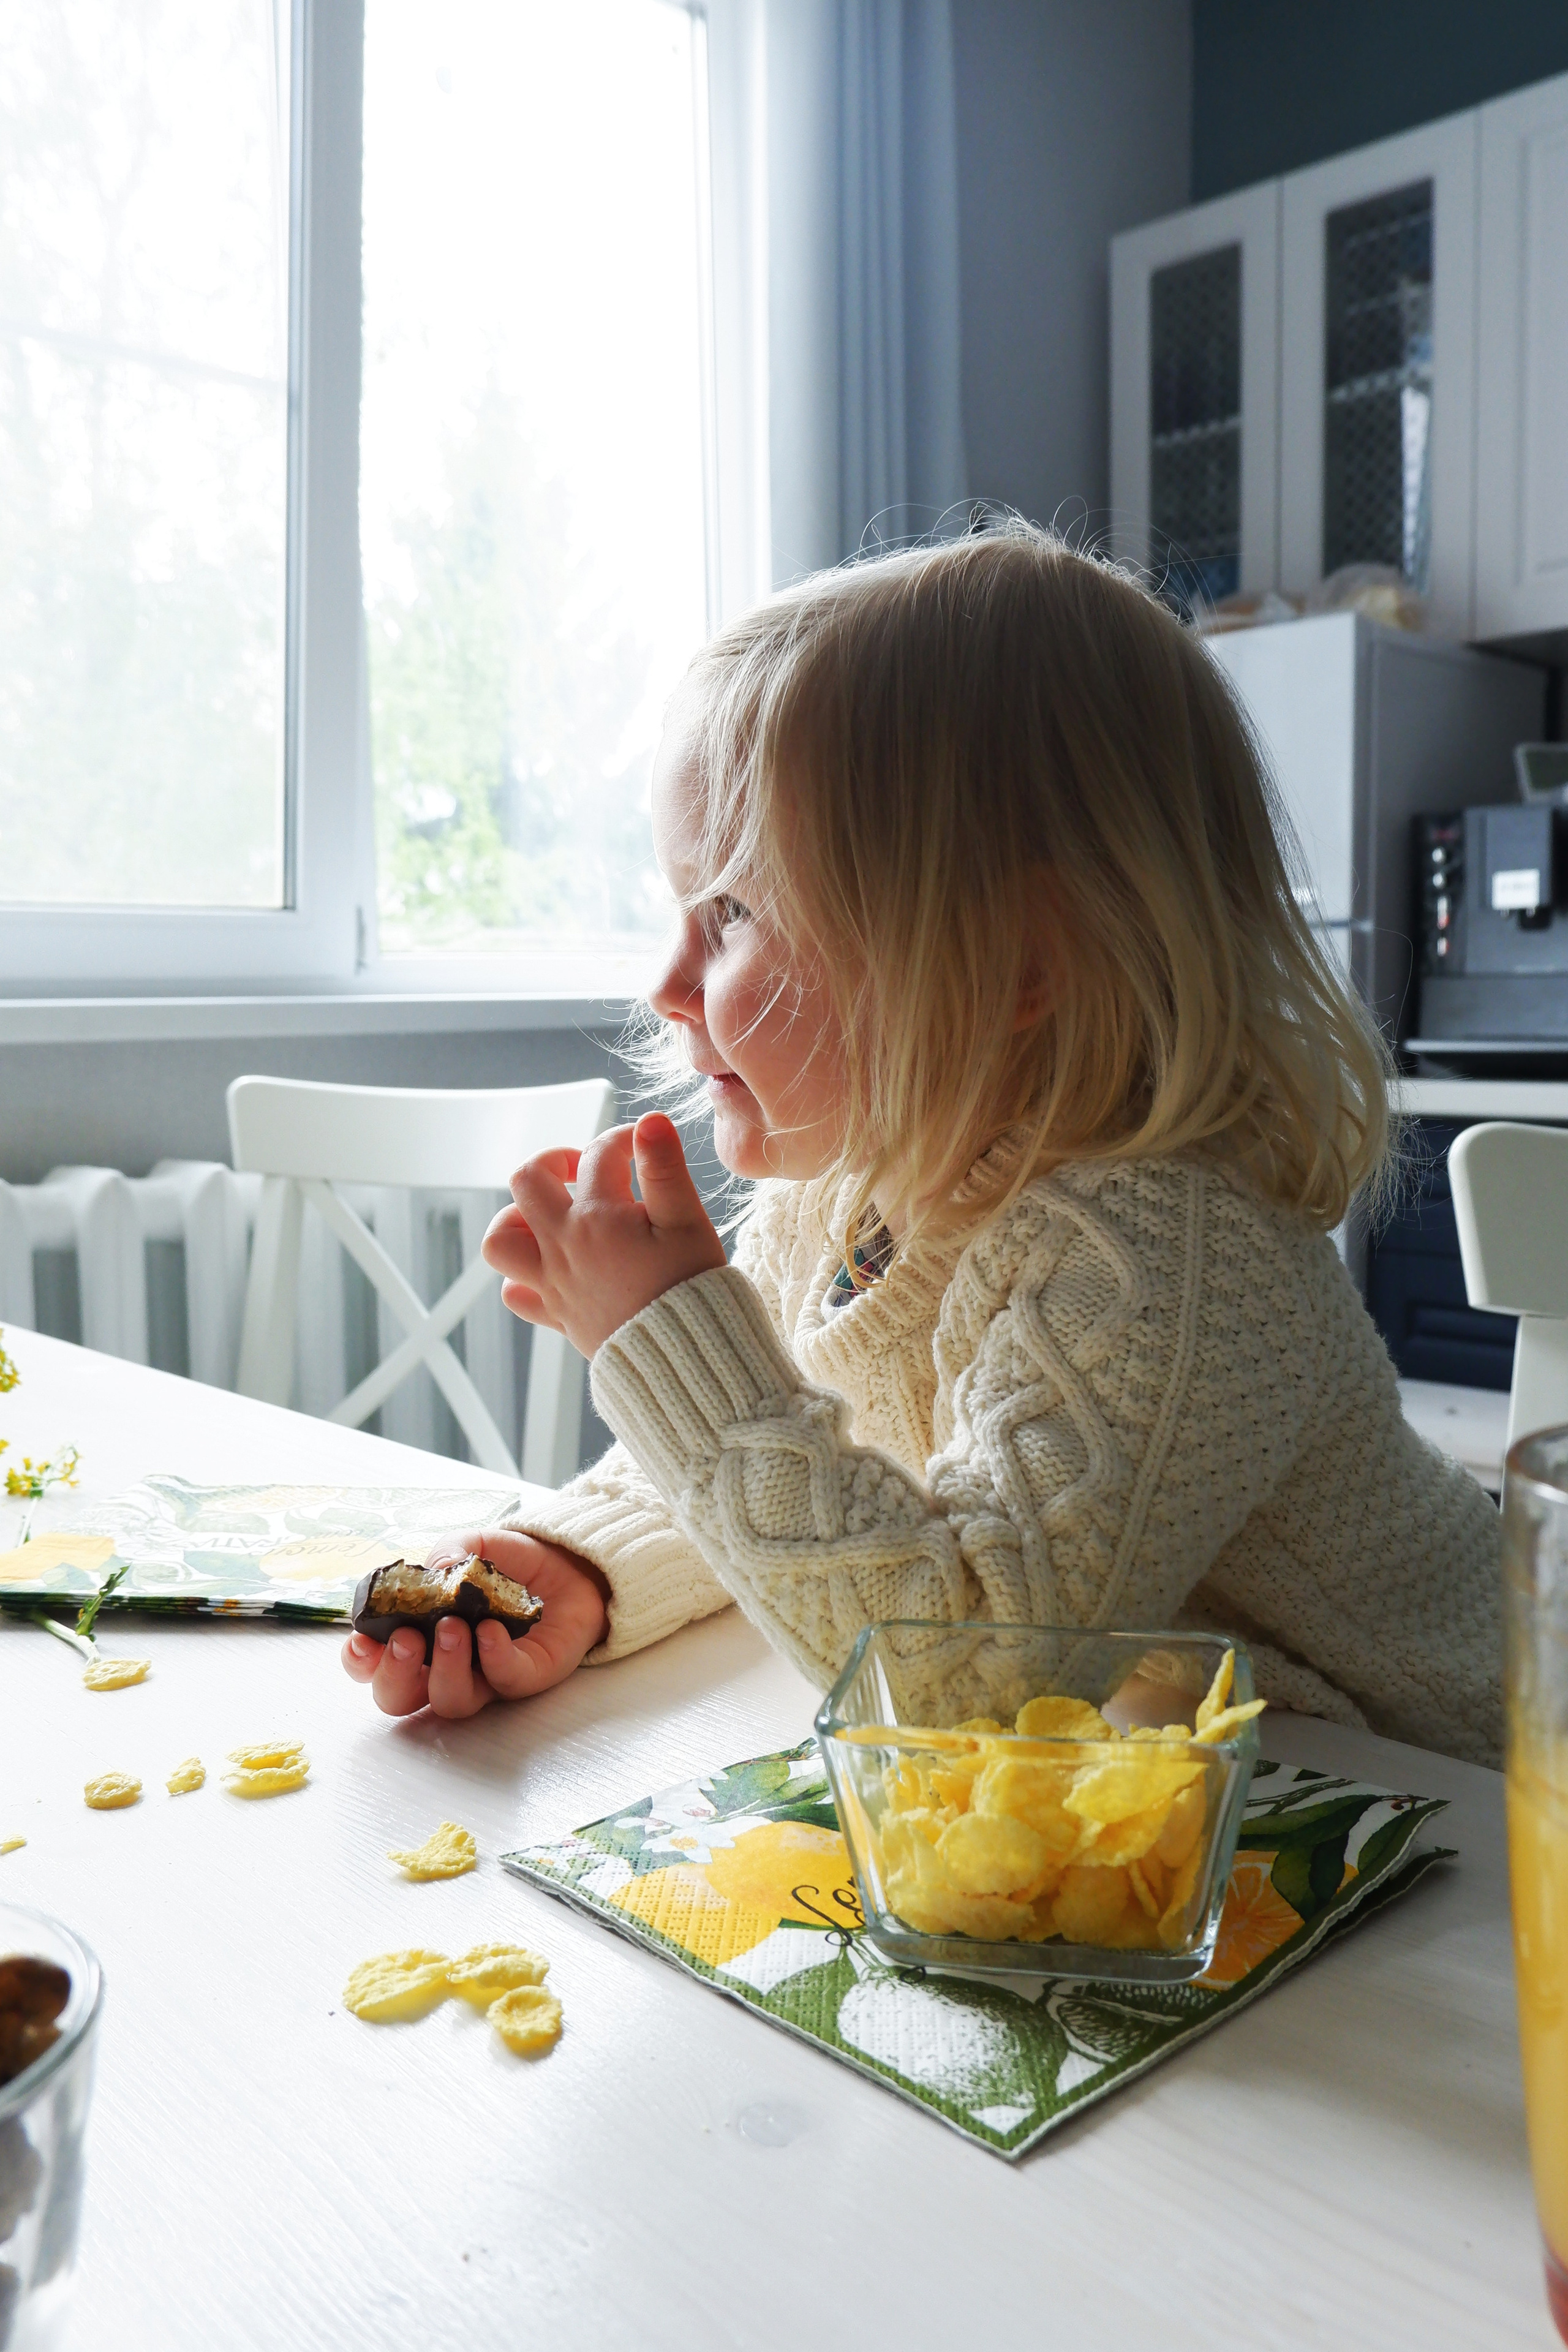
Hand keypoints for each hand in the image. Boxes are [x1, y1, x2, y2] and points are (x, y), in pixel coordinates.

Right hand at [339, 1530, 608, 1719]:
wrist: (568, 1568)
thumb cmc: (509, 1564)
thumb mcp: (474, 1545)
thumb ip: (451, 1550)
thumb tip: (438, 1566)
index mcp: (419, 1635)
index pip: (375, 1664)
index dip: (360, 1662)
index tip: (361, 1642)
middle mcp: (444, 1666)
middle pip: (402, 1698)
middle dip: (395, 1676)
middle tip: (406, 1640)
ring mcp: (484, 1678)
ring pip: (451, 1701)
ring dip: (445, 1668)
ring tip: (453, 1628)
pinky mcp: (525, 1678)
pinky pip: (505, 1682)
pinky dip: (493, 1658)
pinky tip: (490, 1630)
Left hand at [482, 1112, 726, 1358]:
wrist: (684, 1361)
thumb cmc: (690, 1288)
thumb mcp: (687, 1222)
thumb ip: (665, 1169)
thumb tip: (650, 1121)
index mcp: (597, 1217)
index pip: (599, 1154)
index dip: (624, 1138)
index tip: (645, 1145)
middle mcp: (564, 1245)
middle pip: (526, 1182)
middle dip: (553, 1162)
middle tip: (584, 1169)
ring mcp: (555, 1282)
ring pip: (501, 1240)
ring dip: (518, 1217)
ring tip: (553, 1214)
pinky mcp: (558, 1316)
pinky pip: (516, 1293)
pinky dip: (523, 1276)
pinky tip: (552, 1267)